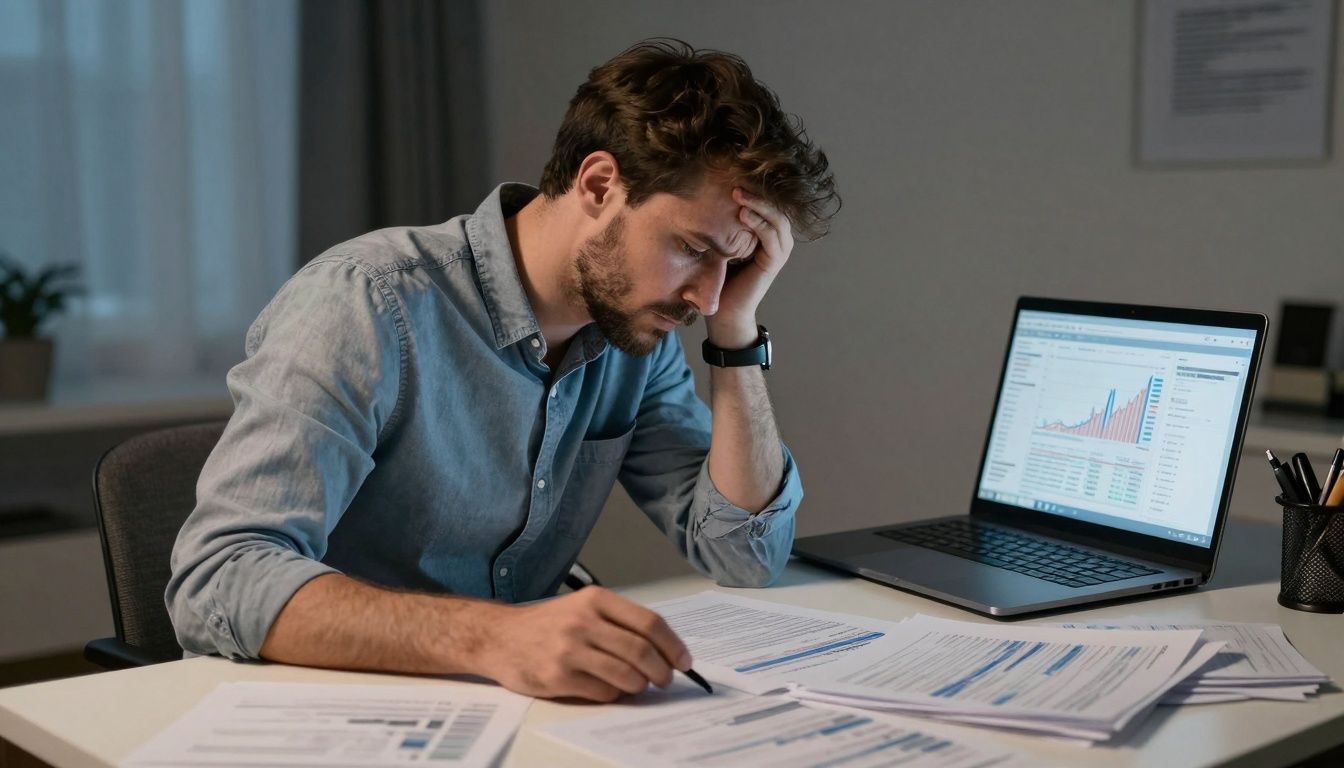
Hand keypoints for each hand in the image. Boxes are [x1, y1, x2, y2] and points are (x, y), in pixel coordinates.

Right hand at [473, 586, 690, 701]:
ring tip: (638, 685)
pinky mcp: (558, 676)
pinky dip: (615, 694)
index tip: (684, 661)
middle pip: (641, 651)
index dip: (673, 645)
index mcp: (596, 600)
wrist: (499, 637)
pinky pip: (603, 692)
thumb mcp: (583, 607)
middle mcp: (584, 622)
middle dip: (662, 671)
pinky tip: (609, 688)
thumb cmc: (548, 624)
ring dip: (640, 685)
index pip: (649, 622)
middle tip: (665, 680)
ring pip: (626, 675)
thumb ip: (619, 622)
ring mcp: (570, 650)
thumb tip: (663, 650)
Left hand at [706, 187, 794, 347]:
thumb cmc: (716, 275)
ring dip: (758, 203)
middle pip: (775, 205)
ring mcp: (778, 250)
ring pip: (776, 217)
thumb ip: (722, 221)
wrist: (721, 311)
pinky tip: (743, 213)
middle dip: (757, 190)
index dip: (754, 186)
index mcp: (765, 232)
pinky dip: (760, 222)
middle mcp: (776, 239)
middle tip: (736, 178)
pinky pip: (772, 236)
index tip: (730, 172)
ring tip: (738, 193)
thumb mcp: (718, 241)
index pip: (766, 201)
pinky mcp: (774, 261)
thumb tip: (705, 188)